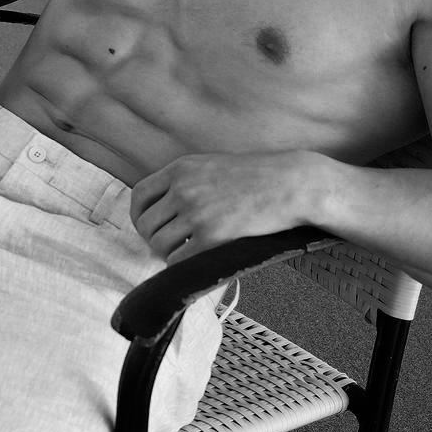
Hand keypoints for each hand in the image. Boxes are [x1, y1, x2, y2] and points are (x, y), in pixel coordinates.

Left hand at [129, 151, 316, 264]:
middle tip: (172, 245)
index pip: (139, 196)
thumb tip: (164, 209)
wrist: (291, 184)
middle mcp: (183, 189)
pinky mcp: (212, 236)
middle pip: (146, 225)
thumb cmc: (258, 176)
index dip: (139, 216)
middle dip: (154, 239)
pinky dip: (183, 266)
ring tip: (188, 252)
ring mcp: (196, 213)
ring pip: (159, 245)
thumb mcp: (213, 165)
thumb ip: (186, 181)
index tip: (149, 228)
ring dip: (169, 254)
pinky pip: (178, 260)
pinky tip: (199, 259)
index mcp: (181, 169)